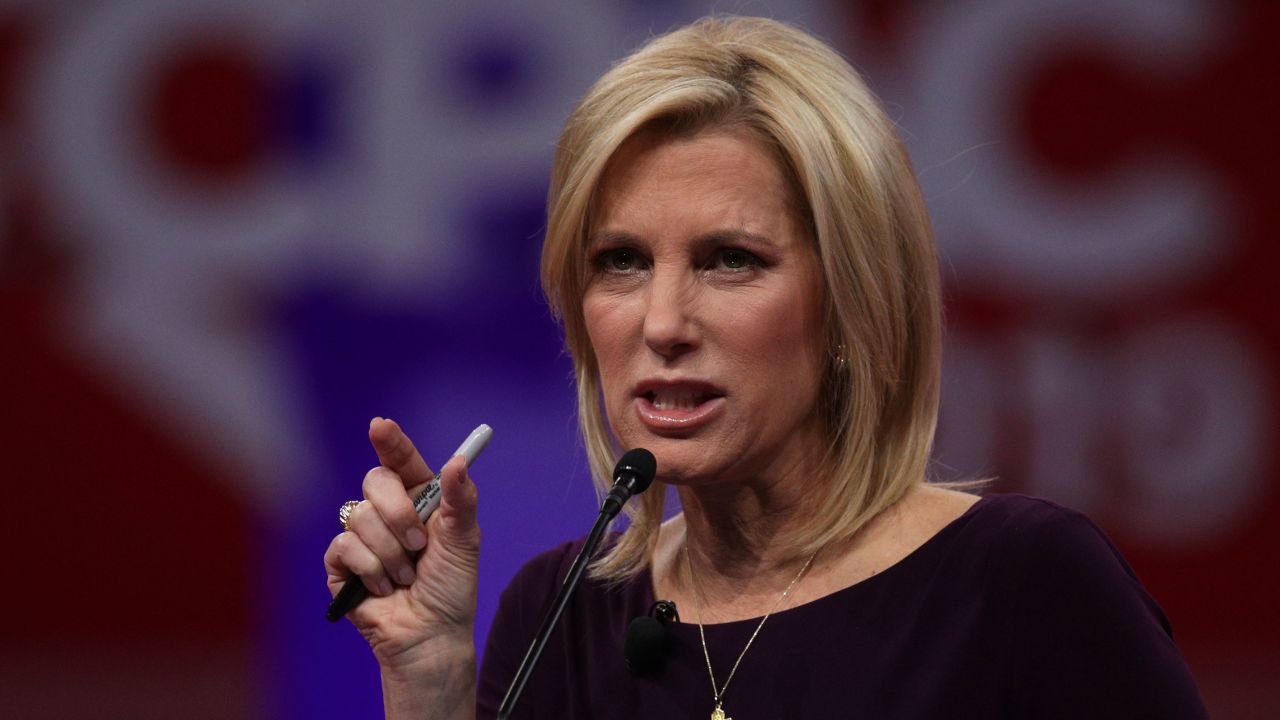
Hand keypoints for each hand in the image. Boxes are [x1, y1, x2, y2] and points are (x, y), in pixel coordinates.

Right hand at [324, 418, 480, 669]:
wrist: (431, 634)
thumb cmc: (451, 588)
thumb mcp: (465, 540)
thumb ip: (462, 499)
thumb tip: (457, 461)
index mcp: (419, 498)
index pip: (401, 461)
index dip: (390, 441)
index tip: (381, 425)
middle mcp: (388, 511)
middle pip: (375, 482)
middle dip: (399, 513)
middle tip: (419, 544)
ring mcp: (362, 536)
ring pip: (360, 516)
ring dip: (391, 553)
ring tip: (406, 576)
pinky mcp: (341, 563)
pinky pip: (344, 546)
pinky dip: (371, 570)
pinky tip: (383, 588)